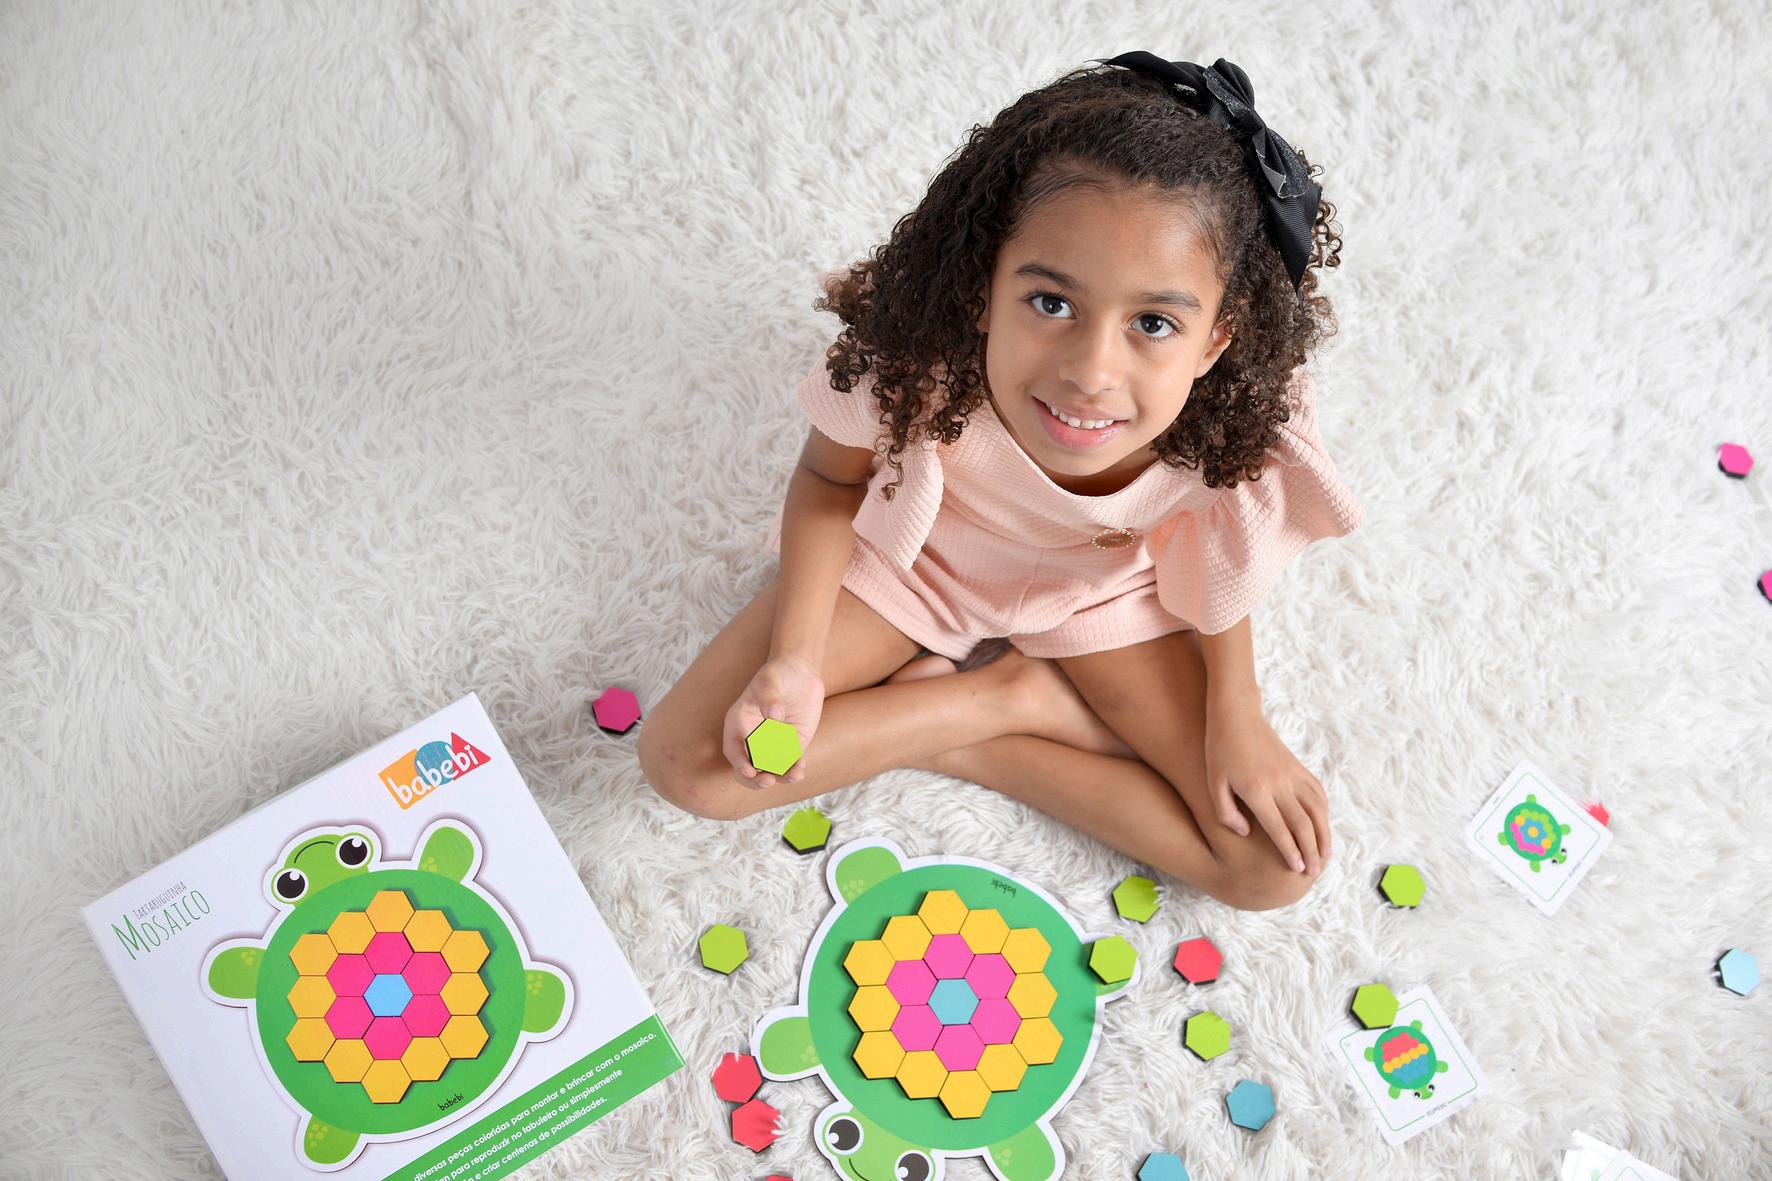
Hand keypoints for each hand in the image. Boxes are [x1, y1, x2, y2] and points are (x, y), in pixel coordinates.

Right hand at [723, 655, 824, 789]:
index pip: (733, 750)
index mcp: (738, 724)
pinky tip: (800, 769)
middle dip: (755, 780)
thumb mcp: (770, 680)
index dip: (739, 764)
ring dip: (780, 777)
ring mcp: (773, 744)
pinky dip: (795, 769)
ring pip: (771, 769)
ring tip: (794, 776)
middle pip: (748, 767)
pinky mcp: (792, 745)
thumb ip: (769, 697)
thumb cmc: (779, 673)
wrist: (801, 672)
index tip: (750, 771)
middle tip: (767, 782)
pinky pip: (791, 762)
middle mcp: (753, 738)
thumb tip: (773, 716)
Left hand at [1202, 701, 1331, 874]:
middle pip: (1303, 824)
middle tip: (1313, 872)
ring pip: (1317, 809)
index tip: (1297, 868)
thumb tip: (1247, 833)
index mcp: (1257, 790)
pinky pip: (1318, 793)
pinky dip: (1324, 813)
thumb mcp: (1213, 784)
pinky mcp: (1298, 767)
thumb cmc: (1219, 751)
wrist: (1237, 716)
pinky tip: (1323, 827)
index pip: (1279, 828)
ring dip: (1324, 834)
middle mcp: (1279, 783)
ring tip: (1326, 856)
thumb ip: (1226, 813)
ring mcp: (1292, 774)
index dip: (1290, 851)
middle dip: (1310, 851)